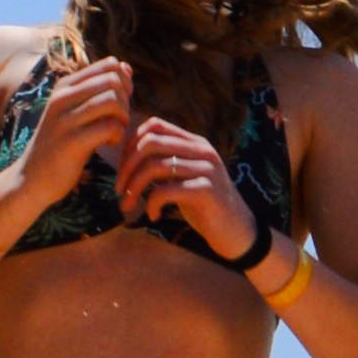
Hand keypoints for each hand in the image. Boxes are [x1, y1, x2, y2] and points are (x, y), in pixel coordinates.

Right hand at [0, 59, 132, 243]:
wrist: (30, 179)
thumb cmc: (60, 144)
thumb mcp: (75, 111)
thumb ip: (100, 90)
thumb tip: (125, 67)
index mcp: (65, 86)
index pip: (109, 65)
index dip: (125, 82)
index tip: (121, 103)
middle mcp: (62, 97)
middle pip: (114, 81)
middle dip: (126, 101)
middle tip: (120, 120)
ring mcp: (65, 119)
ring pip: (112, 101)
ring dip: (123, 118)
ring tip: (115, 131)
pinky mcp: (72, 142)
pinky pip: (109, 127)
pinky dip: (118, 135)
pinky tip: (110, 143)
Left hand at [113, 116, 271, 264]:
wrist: (237, 232)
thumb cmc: (204, 206)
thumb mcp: (184, 178)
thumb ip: (164, 163)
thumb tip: (127, 157)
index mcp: (194, 142)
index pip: (154, 125)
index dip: (130, 144)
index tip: (123, 170)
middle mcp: (202, 150)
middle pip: (150, 142)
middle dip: (126, 166)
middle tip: (120, 189)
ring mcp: (206, 169)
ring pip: (154, 166)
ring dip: (134, 188)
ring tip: (129, 205)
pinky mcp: (206, 190)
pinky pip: (166, 190)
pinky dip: (151, 203)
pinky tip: (152, 215)